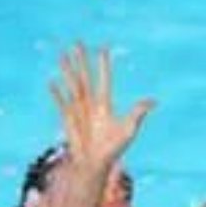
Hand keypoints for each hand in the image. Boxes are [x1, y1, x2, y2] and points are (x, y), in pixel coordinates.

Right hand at [50, 44, 153, 167]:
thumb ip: (138, 113)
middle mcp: (90, 103)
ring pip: (72, 85)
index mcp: (105, 104)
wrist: (95, 164)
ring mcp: (78, 110)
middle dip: (82, 60)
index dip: (104, 64)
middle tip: (77, 42)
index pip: (104, 79)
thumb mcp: (128, 130)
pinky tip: (51, 82)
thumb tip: (154, 101)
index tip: (103, 48)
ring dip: (67, 70)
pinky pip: (61, 103)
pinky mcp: (68, 119)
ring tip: (62, 55)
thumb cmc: (113, 149)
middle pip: (85, 76)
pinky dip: (57, 93)